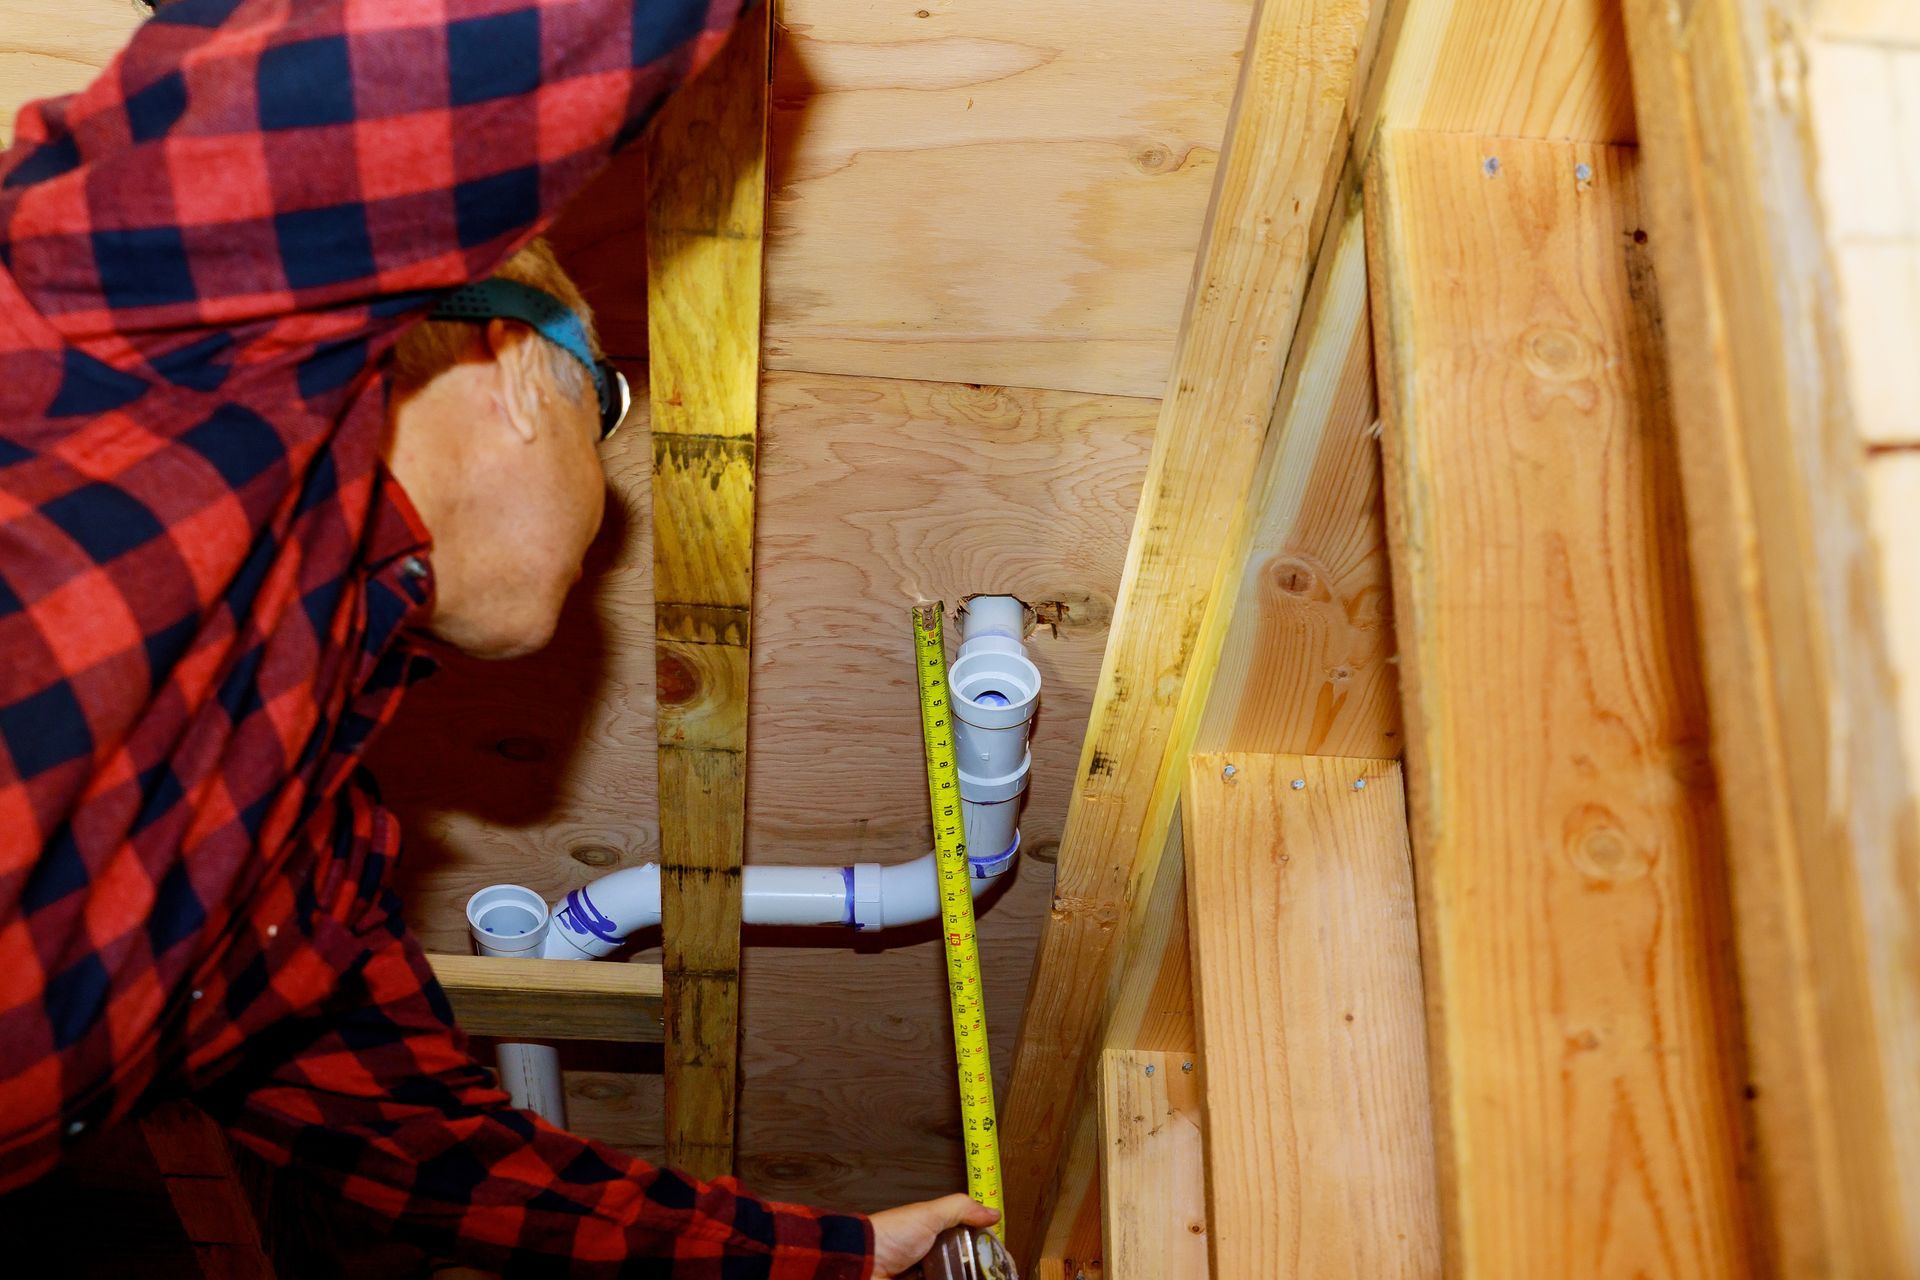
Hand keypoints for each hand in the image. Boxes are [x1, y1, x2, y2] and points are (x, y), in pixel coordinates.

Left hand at [869, 1193, 1000, 1278]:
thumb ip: (961, 1209)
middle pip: (958, 1267)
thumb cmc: (891, 1236)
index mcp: (931, 1236)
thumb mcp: (929, 1214)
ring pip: (948, 1276)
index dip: (981, 1252)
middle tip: (991, 1275)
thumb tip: (994, 1212)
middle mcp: (927, 1259)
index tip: (998, 1260)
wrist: (860, 1263)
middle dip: (973, 1271)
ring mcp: (921, 1276)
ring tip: (983, 1279)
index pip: (964, 1244)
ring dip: (961, 1276)